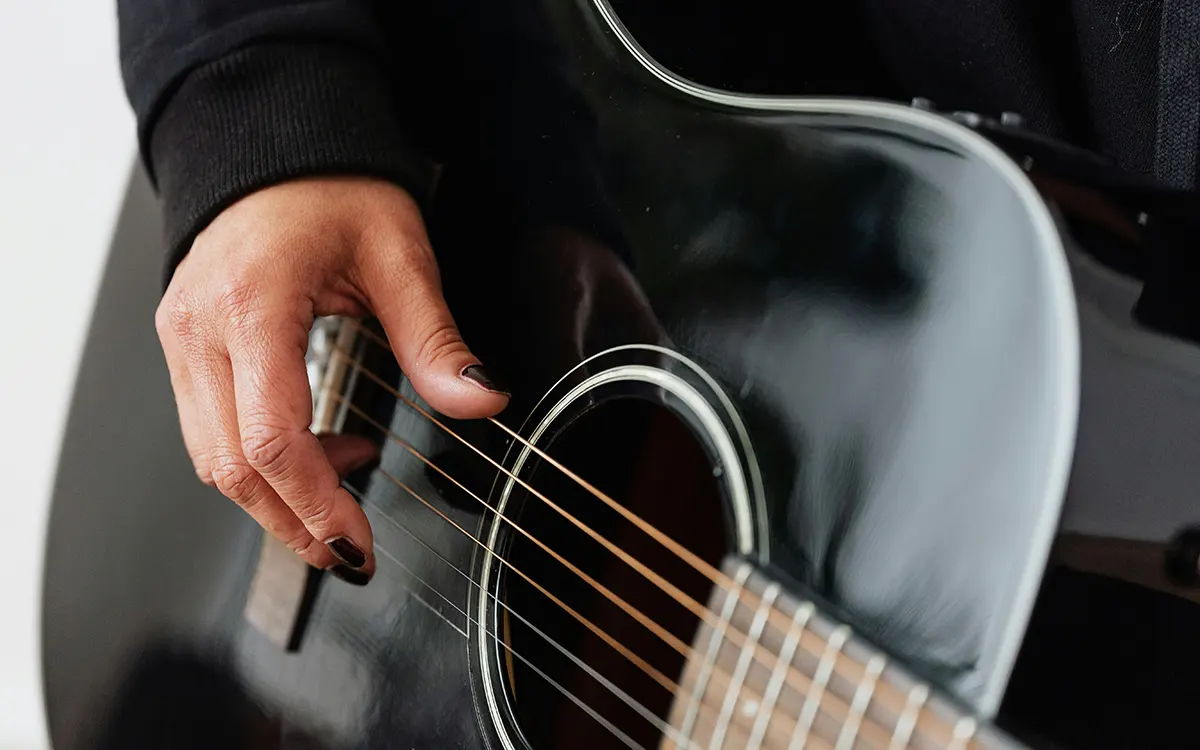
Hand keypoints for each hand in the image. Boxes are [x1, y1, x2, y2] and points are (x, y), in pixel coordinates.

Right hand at [155, 177, 508, 582]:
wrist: (275, 144)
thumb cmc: (332, 185)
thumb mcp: (400, 255)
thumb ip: (435, 339)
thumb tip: (480, 401)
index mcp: (251, 306)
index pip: (271, 438)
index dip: (316, 505)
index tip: (357, 545)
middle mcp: (199, 329)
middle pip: (230, 466)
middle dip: (292, 522)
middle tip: (350, 554)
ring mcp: (180, 338)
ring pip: (213, 457)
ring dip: (277, 496)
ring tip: (345, 502)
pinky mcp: (185, 344)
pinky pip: (212, 428)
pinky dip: (264, 460)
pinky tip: (322, 452)